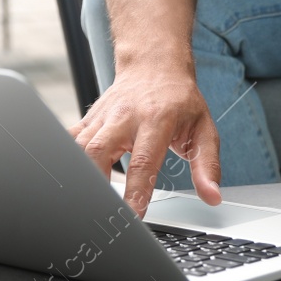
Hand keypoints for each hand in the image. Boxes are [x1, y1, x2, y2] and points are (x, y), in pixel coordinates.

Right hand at [67, 61, 220, 217]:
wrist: (155, 65)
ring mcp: (103, 117)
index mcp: (156, 120)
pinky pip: (70, 139)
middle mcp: (124, 116)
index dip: (136, 192)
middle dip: (96, 184)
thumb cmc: (180, 100)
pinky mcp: (89, 118)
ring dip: (81, 175)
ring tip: (91, 202)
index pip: (142, 161)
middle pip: (98, 151)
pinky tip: (73, 178)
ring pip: (79, 147)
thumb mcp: (203, 128)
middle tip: (104, 214)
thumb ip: (207, 164)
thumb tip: (211, 195)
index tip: (133, 216)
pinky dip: (68, 159)